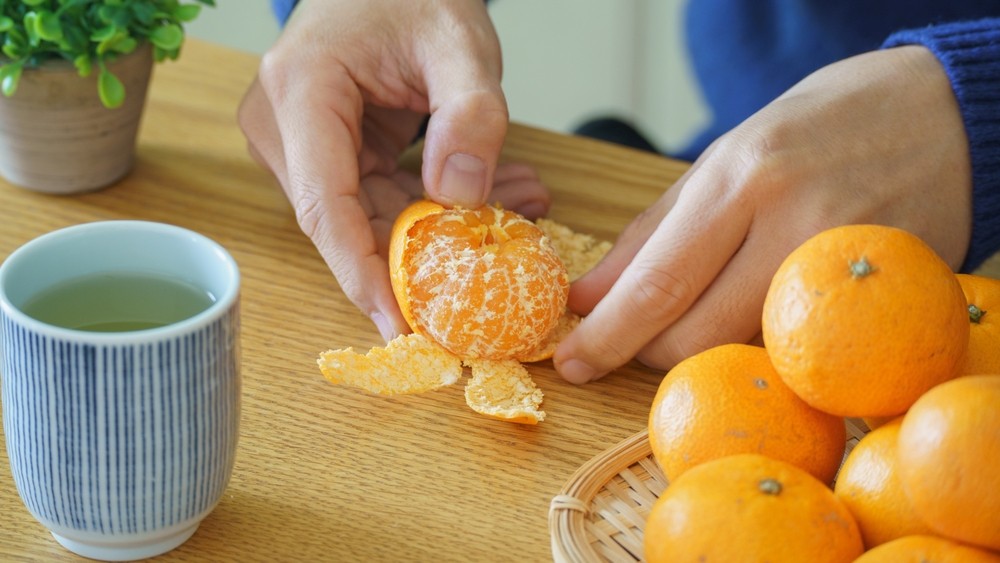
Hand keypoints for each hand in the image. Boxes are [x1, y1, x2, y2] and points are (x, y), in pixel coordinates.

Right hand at [238, 0, 548, 340]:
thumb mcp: (460, 41)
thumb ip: (470, 114)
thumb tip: (461, 198)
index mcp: (300, 91)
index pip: (326, 206)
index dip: (362, 274)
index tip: (400, 327)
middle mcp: (283, 124)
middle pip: (346, 221)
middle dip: (423, 251)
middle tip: (497, 264)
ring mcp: (299, 141)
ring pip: (368, 216)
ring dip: (441, 225)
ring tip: (519, 207)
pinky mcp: (325, 151)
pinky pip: (378, 198)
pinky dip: (433, 204)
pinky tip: (496, 194)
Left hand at [554, 45, 972, 381]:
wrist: (941, 113)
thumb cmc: (819, 129)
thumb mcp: (724, 161)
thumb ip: (653, 235)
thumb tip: (591, 298)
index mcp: (743, 177)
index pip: (660, 281)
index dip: (608, 334)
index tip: (572, 361)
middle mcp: (796, 222)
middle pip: (698, 333)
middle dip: (647, 353)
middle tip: (628, 344)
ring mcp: (844, 265)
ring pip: (745, 350)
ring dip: (700, 352)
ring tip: (688, 323)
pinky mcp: (884, 296)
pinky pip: (799, 349)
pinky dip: (757, 349)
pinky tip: (747, 325)